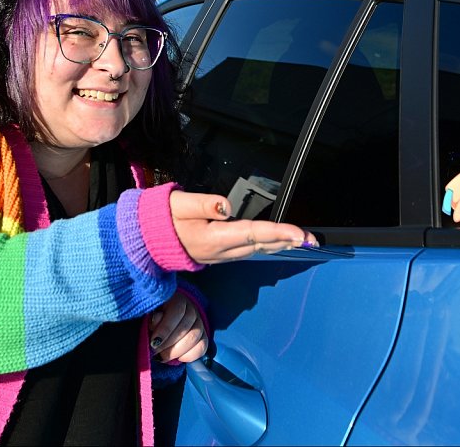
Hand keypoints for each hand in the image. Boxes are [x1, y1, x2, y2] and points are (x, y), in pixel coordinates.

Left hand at [149, 291, 206, 362]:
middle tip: (156, 352)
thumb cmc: (154, 319)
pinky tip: (178, 358)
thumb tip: (155, 320)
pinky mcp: (203, 336)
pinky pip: (202, 347)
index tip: (154, 342)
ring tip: (163, 357)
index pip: (177, 311)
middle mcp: (191, 309)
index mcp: (177, 300)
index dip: (166, 328)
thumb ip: (152, 318)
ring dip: (177, 350)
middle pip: (186, 326)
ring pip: (195, 337)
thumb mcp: (149, 316)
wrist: (164, 324)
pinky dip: (190, 355)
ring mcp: (199, 323)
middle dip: (169, 343)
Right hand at [169, 191, 317, 263]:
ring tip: (302, 240)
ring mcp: (221, 256)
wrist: (147, 241)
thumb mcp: (178, 204)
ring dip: (281, 245)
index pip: (253, 233)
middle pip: (261, 245)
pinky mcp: (220, 254)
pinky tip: (278, 243)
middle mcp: (220, 251)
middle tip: (313, 239)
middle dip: (288, 241)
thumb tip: (226, 205)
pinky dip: (267, 246)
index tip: (299, 234)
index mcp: (212, 238)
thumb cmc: (162, 219)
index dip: (279, 233)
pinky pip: (250, 251)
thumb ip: (203, 203)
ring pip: (257, 250)